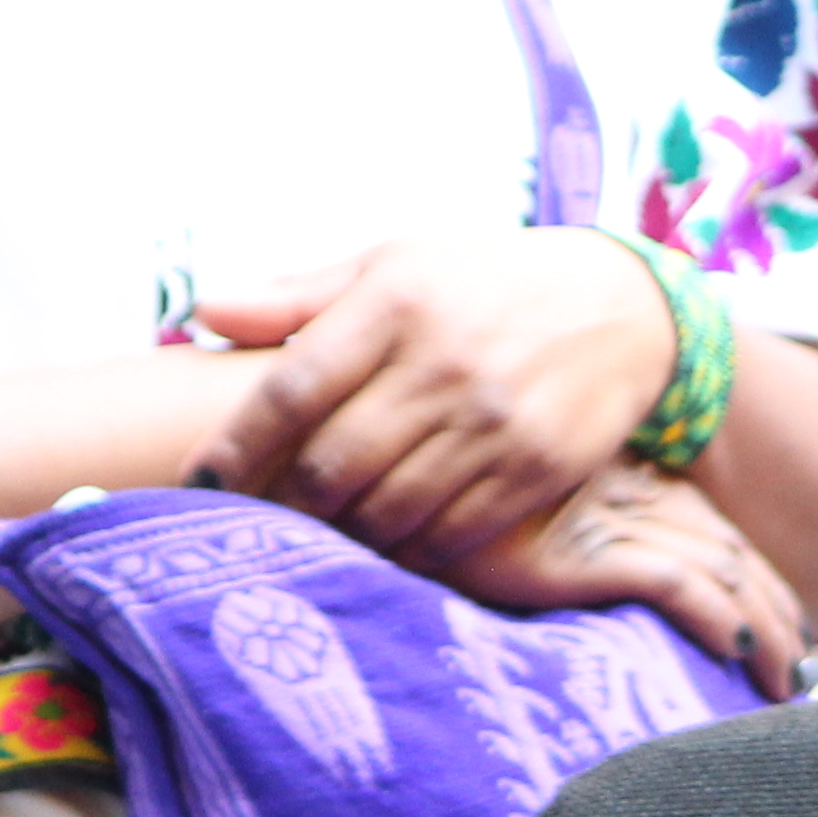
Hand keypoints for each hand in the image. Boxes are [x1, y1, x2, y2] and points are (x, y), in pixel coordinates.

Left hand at [190, 230, 676, 565]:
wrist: (621, 308)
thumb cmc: (479, 284)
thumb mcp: (392, 264)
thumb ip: (297, 296)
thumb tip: (205, 309)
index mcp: (396, 300)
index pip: (292, 388)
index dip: (235, 445)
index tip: (196, 482)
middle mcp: (444, 362)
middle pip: (332, 463)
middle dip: (282, 505)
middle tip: (254, 522)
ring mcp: (494, 421)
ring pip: (385, 510)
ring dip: (339, 535)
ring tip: (314, 537)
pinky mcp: (535, 469)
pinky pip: (447, 535)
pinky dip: (404, 551)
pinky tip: (383, 545)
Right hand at [429, 459, 808, 701]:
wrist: (387, 484)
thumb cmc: (441, 501)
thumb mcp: (517, 514)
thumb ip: (565, 529)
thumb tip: (610, 575)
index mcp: (621, 482)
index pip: (713, 533)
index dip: (757, 580)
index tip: (784, 628)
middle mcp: (625, 496)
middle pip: (729, 553)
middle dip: (775, 610)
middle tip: (797, 669)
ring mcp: (604, 522)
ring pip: (717, 570)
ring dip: (762, 626)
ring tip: (783, 682)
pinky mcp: (579, 554)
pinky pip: (672, 584)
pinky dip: (714, 614)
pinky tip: (735, 647)